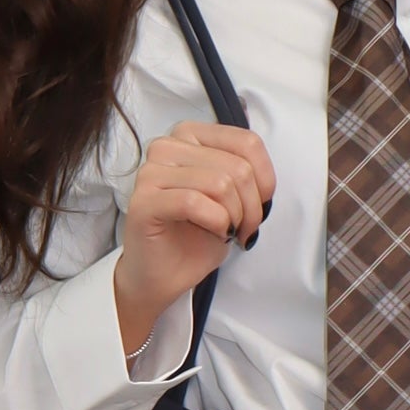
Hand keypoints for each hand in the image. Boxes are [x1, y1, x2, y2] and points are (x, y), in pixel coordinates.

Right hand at [115, 121, 276, 359]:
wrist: (163, 274)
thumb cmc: (196, 236)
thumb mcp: (232, 195)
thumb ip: (245, 172)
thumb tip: (264, 177)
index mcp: (190, 136)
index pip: (247, 142)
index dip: (266, 180)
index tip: (261, 206)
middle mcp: (167, 147)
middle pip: (237, 166)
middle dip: (252, 206)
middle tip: (245, 229)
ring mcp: (151, 173)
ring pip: (219, 183)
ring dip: (235, 216)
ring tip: (229, 232)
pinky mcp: (144, 201)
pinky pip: (194, 202)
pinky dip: (216, 222)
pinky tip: (215, 233)